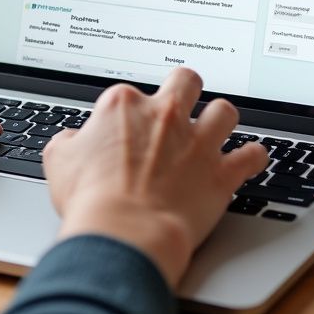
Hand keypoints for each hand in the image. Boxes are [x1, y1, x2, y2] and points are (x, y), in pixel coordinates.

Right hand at [43, 68, 267, 287]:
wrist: (124, 233)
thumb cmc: (91, 200)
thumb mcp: (59, 162)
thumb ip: (69, 142)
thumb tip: (72, 140)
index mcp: (124, 106)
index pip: (130, 93)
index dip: (129, 111)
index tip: (128, 127)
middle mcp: (165, 115)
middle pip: (186, 81)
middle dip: (186, 89)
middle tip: (182, 104)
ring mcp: (197, 142)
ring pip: (225, 111)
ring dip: (221, 119)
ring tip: (217, 128)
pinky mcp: (221, 173)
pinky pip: (252, 155)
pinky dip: (254, 157)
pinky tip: (250, 159)